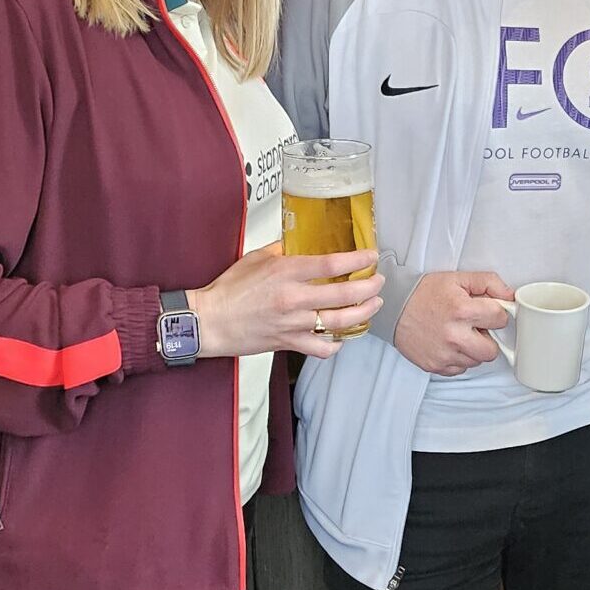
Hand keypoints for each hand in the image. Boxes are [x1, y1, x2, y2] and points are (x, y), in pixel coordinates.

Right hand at [188, 243, 382, 359]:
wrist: (210, 321)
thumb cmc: (229, 288)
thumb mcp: (255, 258)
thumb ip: (282, 250)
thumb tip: (299, 242)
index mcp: (286, 272)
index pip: (332, 264)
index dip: (358, 259)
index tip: (371, 256)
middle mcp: (294, 298)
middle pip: (344, 294)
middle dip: (369, 287)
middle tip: (378, 282)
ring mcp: (293, 323)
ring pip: (340, 321)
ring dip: (363, 313)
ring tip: (373, 305)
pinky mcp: (289, 342)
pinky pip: (321, 348)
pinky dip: (335, 344)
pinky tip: (341, 337)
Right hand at [393, 271, 515, 375]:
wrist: (394, 308)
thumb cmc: (424, 293)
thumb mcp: (458, 279)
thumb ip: (488, 283)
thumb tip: (509, 296)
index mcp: (462, 310)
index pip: (501, 319)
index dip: (496, 314)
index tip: (488, 312)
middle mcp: (454, 336)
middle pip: (492, 350)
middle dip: (488, 338)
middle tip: (476, 327)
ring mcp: (444, 354)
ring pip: (476, 361)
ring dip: (473, 349)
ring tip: (459, 333)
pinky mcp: (435, 366)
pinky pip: (460, 369)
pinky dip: (458, 358)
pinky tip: (449, 343)